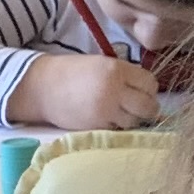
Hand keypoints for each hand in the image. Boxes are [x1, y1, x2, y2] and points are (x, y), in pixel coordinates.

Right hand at [14, 51, 161, 130]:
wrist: (43, 88)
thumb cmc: (73, 73)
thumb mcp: (102, 64)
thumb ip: (125, 75)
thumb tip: (148, 90)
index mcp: (117, 70)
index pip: (150, 83)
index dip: (148, 88)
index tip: (141, 89)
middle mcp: (114, 90)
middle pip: (148, 106)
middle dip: (147, 107)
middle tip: (137, 105)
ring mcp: (106, 111)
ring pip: (136, 121)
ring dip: (133, 118)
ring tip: (121, 112)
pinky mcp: (97, 127)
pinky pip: (119, 129)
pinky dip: (118, 126)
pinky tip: (109, 118)